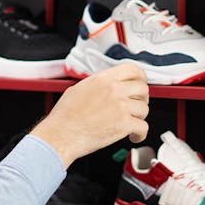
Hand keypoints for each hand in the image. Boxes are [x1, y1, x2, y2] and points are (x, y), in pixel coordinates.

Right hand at [30, 63, 149, 167]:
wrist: (60, 135)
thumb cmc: (65, 117)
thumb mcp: (78, 89)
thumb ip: (97, 85)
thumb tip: (106, 86)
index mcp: (102, 79)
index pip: (133, 69)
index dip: (140, 77)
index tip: (141, 83)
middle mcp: (113, 90)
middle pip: (143, 88)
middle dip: (142, 98)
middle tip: (136, 106)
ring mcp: (120, 106)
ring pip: (144, 109)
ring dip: (139, 117)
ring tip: (130, 123)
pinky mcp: (124, 124)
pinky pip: (143, 127)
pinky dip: (140, 134)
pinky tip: (133, 136)